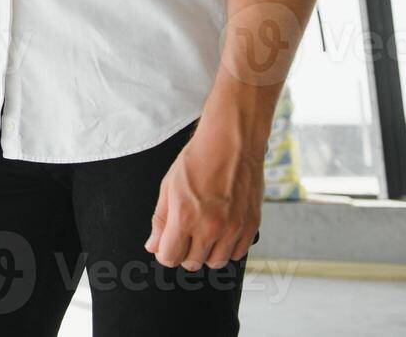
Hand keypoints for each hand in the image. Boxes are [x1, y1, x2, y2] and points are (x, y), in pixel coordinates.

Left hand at [144, 122, 262, 270]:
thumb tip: (153, 246)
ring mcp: (233, 228)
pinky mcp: (252, 226)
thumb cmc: (198, 159)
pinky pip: (238, 253)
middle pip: (193, 263)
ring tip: (204, 233)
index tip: (166, 246)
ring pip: (216, 262)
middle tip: (185, 235)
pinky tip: (222, 231)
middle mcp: (210, 227)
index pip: (170, 257)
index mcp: (185, 217)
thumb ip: (160, 220)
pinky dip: (228, 248)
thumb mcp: (168, 186)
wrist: (231, 143)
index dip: (165, 253)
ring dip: (207, 253)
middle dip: (184, 253)